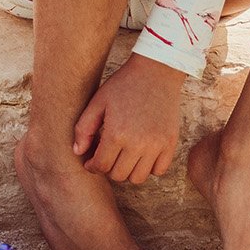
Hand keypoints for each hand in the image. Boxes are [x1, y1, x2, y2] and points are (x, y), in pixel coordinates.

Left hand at [72, 52, 184, 183]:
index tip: (91, 161)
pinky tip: (141, 154)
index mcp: (117, 133)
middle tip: (106, 156)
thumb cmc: (123, 85)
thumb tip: (78, 152)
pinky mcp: (171, 143)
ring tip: (122, 156)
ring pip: (138, 178)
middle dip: (108, 169)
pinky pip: (159, 171)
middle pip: (118, 175)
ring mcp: (157, 145)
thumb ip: (84, 128)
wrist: (156, 72)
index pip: (101, 166)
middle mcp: (138, 144)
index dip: (92, 166)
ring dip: (127, 171)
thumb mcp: (97, 102)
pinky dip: (149, 168)